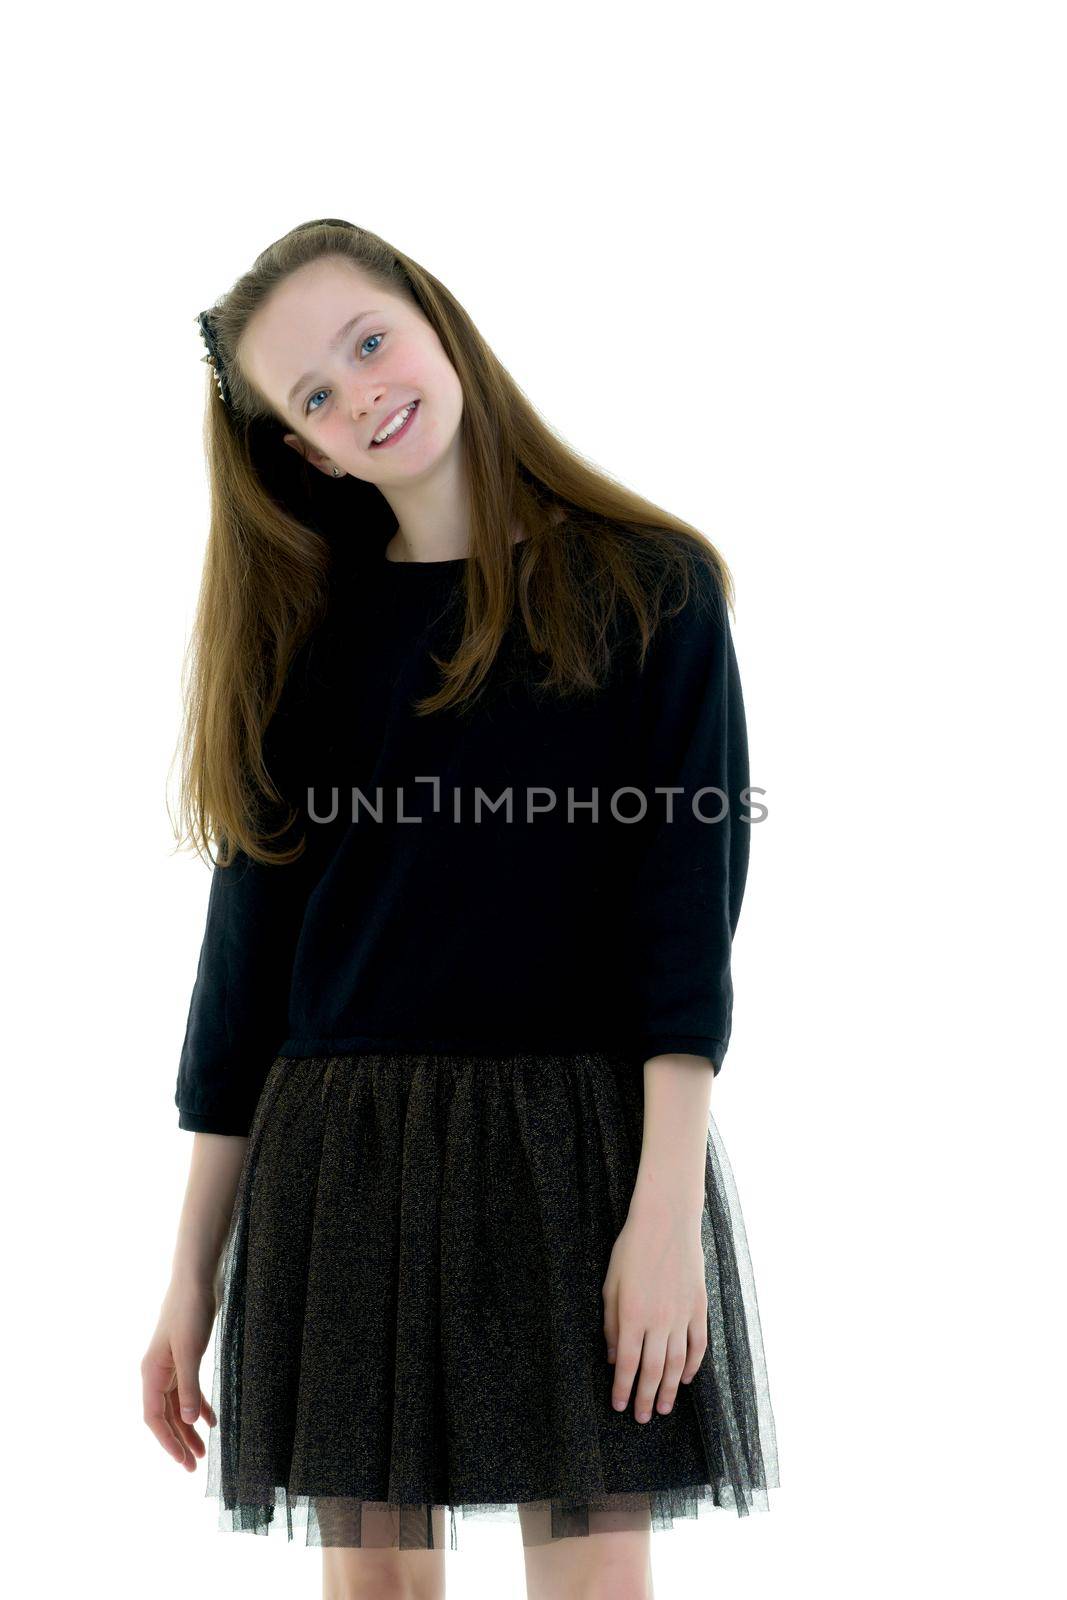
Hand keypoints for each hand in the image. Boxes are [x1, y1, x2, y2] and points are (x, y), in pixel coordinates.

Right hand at [141, 1276, 218, 1470]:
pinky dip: (198, 1406)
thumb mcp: (191, 1351)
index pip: (155, 1418)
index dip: (168, 1442)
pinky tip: (211, 1420)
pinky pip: (187, 1391)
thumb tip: (189, 1421)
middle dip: (179, 1441)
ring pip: (177, 1406)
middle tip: (194, 1467)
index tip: (183, 1462)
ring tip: (204, 1451)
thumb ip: (189, 1387)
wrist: (195, 1280)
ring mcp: (169, 1365)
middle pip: (165, 1416)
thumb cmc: (190, 1312)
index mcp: (152, 1373)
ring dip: (189, 1427)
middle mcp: (156, 1372)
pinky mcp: (183, 1358)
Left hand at [601, 1195, 708, 1422]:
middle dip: (645, 1398)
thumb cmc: (632, 1250)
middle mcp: (659, 1321)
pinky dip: (692, 1365)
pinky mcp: (699, 1308)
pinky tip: (684, 1378)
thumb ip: (611, 1324)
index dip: (623, 1389)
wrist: (666, 1223)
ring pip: (676, 1363)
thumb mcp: (611, 1285)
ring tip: (662, 1408)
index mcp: (632, 1316)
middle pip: (652, 1370)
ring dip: (668, 1389)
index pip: (627, 1364)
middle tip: (642, 1418)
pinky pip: (698, 1345)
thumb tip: (612, 1356)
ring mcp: (682, 1316)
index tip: (619, 1406)